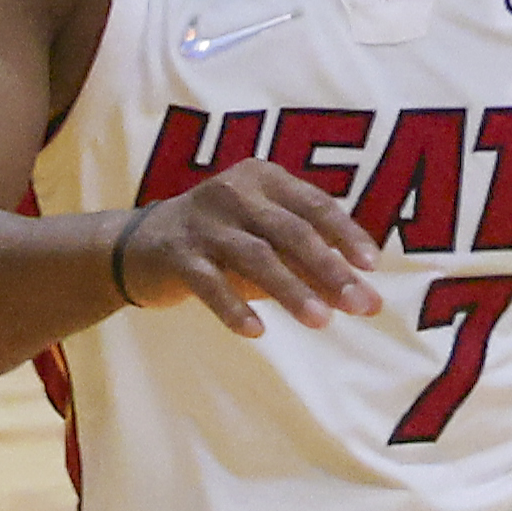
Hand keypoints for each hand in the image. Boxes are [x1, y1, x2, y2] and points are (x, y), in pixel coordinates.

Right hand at [113, 163, 385, 339]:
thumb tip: (362, 297)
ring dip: (291, 290)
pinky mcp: (176, 253)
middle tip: (361, 305)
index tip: (372, 267)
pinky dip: (234, 307)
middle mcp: (233, 192)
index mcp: (262, 179)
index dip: (346, 234)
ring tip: (321, 322)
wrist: (139, 246)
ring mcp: (202, 222)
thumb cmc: (222, 242)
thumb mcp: (266, 242)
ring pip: (255, 256)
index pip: (314, 205)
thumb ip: (308, 263)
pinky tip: (257, 331)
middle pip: (290, 231)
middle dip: (329, 269)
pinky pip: (210, 282)